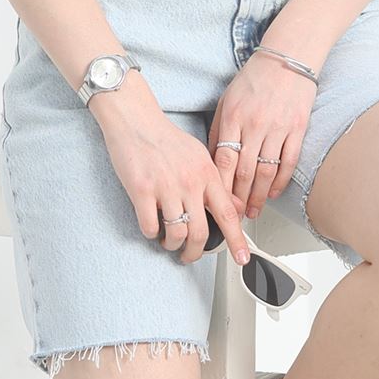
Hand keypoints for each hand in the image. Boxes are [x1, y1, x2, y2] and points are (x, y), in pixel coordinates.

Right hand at [90, 71, 250, 264]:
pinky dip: (151, 233)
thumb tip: (236, 207)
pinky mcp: (141, 190)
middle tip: (189, 255)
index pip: (228, 214)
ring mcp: (165, 186)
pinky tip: (151, 228)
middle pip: (200, 233)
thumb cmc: (166, 139)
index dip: (237, 240)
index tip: (242, 258)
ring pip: (175, 233)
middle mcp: (190, 182)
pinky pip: (150, 226)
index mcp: (207, 174)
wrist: (136, 119)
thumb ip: (218, 184)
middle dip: (194, 253)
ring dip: (172, 245)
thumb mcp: (200, 157)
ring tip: (168, 241)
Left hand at [207, 49, 317, 220]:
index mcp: (233, 117)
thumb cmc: (255, 79)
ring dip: (259, 197)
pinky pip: (288, 162)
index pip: (224, 161)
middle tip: (236, 217)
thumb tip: (213, 162)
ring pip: (266, 172)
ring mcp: (278, 128)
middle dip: (239, 199)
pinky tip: (273, 193)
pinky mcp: (297, 129)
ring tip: (254, 211)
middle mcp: (255, 124)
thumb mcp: (227, 100)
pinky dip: (280, 182)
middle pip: (244, 172)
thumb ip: (219, 131)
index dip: (221, 187)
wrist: (288, 59)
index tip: (218, 204)